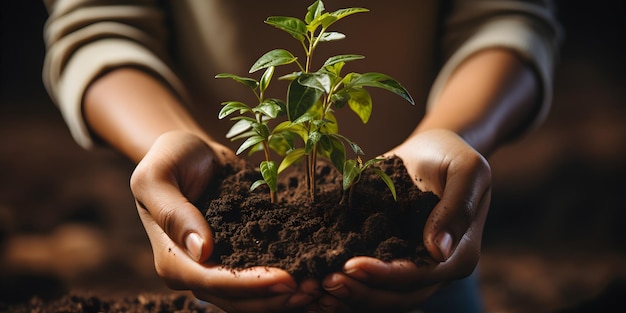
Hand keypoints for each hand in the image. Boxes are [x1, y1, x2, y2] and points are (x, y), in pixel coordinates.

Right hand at [131, 131, 319, 311]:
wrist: (190, 152)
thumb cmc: (169, 159)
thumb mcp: (157, 177)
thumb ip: (173, 212)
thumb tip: (201, 250)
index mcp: (172, 259)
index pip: (212, 281)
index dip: (250, 285)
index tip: (287, 279)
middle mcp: (195, 272)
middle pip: (236, 299)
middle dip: (274, 298)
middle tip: (313, 288)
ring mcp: (218, 268)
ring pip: (251, 298)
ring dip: (283, 297)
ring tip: (318, 286)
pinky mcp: (238, 258)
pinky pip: (261, 280)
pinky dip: (284, 283)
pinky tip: (312, 274)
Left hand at [317, 129, 490, 311]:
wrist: (432, 151)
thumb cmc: (451, 156)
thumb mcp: (467, 169)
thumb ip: (457, 207)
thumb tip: (438, 250)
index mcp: (459, 255)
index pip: (419, 275)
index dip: (385, 275)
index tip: (351, 265)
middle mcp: (436, 269)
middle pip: (399, 295)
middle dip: (362, 292)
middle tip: (326, 281)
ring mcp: (412, 267)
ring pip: (382, 296)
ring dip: (351, 295)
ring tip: (318, 286)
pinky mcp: (390, 258)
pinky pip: (370, 282)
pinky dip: (348, 285)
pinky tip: (319, 281)